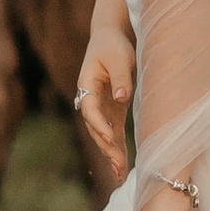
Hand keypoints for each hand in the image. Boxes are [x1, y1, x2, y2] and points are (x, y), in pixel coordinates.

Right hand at [72, 14, 136, 191]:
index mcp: (87, 84)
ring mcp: (101, 107)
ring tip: (119, 173)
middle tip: (117, 164)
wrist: (111, 37)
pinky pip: (113, 133)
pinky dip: (117, 149)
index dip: (99, 124)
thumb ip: (121, 77)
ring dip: (111, 153)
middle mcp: (90, 100)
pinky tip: (122, 167)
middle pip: (95, 127)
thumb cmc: (114, 45)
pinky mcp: (112, 111)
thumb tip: (122, 98)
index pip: (90, 108)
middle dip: (105, 146)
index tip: (110, 137)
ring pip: (103, 135)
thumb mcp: (119, 57)